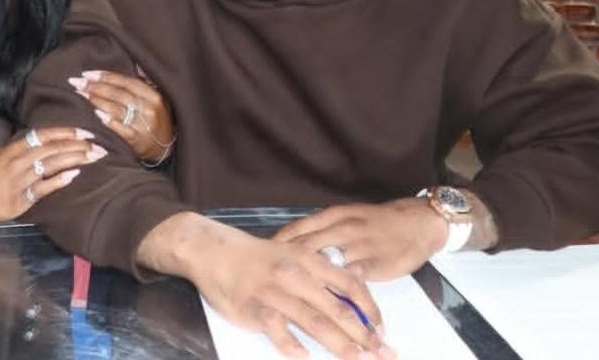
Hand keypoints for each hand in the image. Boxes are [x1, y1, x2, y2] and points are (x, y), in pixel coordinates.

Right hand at [0, 127, 106, 222]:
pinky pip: (42, 187)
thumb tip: (51, 136)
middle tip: (98, 146)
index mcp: (14, 148)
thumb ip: (26, 146)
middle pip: (51, 149)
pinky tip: (74, 175)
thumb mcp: (5, 154)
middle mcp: (17, 160)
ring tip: (93, 157)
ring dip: (74, 159)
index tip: (86, 132)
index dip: (66, 132)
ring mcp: (18, 179)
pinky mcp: (20, 198)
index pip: (44, 135)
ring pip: (50, 165)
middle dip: (77, 146)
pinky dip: (59, 181)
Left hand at [67, 67, 174, 163]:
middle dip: (95, 87)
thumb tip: (134, 64)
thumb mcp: (156, 99)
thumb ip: (143, 83)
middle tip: (77, 82)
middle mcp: (149, 108)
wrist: (165, 148)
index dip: (105, 76)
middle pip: (117, 94)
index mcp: (153, 94)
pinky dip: (108, 121)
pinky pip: (120, 128)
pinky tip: (96, 114)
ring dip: (96, 101)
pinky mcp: (137, 139)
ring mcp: (144, 124)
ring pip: (116, 109)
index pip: (125, 81)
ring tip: (81, 94)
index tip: (87, 74)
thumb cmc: (156, 120)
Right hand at [178, 220, 391, 359]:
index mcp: (309, 260)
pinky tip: (303, 356)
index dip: (370, 309)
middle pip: (336, 308)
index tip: (382, 330)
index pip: (350, 284)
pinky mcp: (252, 307)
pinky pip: (275, 328)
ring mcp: (274, 292)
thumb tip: (355, 294)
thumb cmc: (259, 258)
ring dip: (337, 342)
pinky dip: (289, 344)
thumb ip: (321, 275)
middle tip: (382, 354)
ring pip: (311, 320)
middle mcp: (295, 275)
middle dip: (362, 334)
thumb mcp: (293, 255)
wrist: (215, 250)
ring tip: (355, 359)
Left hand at [273, 199, 447, 280]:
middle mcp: (344, 229)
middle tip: (273, 279)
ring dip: (310, 281)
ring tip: (294, 293)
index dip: (279, 245)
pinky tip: (327, 301)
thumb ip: (322, 228)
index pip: (298, 229)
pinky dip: (337, 292)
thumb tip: (292, 243)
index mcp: (335, 215)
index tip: (264, 257)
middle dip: (288, 265)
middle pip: (307, 248)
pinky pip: (351, 282)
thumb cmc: (378, 221)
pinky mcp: (376, 266)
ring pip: (327, 266)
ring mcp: (360, 248)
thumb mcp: (347, 216)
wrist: (419, 222)